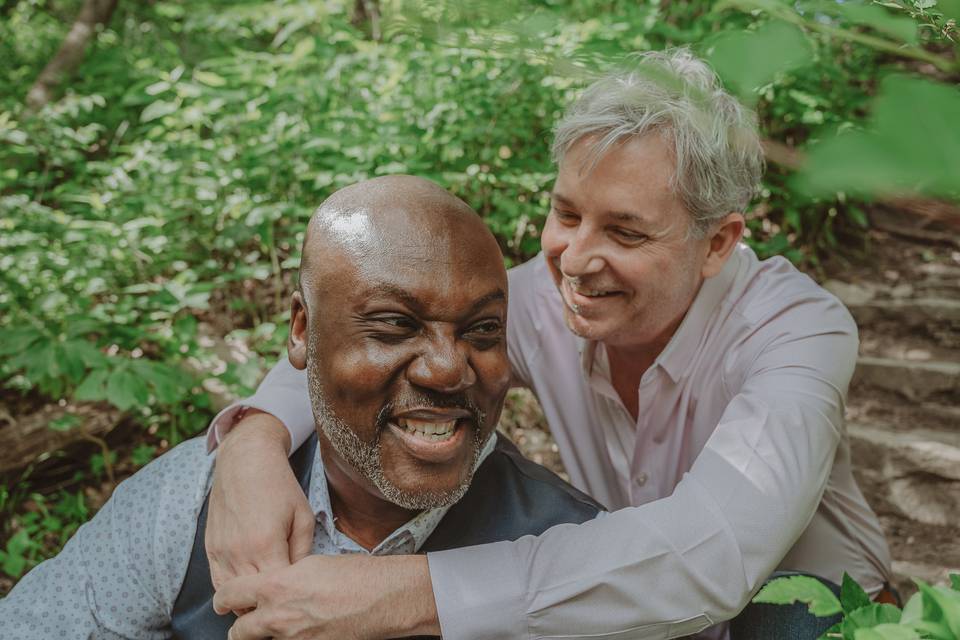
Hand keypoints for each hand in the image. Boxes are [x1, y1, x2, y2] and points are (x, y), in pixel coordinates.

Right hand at [206, 410, 314, 590]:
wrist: (245, 460)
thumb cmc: (279, 486)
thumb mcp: (303, 516)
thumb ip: (303, 552)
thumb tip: (300, 579)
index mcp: (266, 546)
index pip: (276, 592)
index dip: (288, 600)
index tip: (299, 602)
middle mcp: (239, 553)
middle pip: (252, 599)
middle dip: (269, 605)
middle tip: (284, 606)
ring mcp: (221, 552)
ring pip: (231, 596)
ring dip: (248, 603)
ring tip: (266, 602)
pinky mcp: (210, 548)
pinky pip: (218, 582)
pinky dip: (231, 591)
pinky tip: (246, 590)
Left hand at [213, 554, 439, 639]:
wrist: (383, 598)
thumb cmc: (354, 574)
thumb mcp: (312, 563)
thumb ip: (285, 575)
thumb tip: (274, 581)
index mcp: (276, 585)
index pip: (230, 595)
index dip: (223, 598)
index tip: (223, 600)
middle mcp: (278, 616)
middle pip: (239, 631)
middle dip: (239, 627)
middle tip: (242, 622)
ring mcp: (293, 639)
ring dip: (264, 635)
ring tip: (273, 628)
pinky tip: (298, 631)